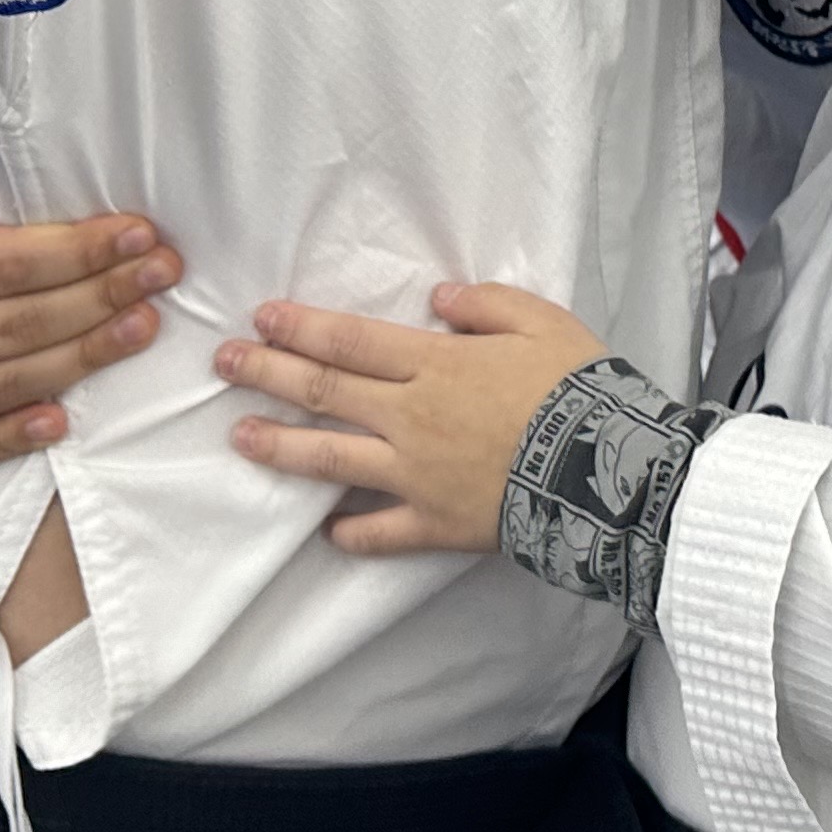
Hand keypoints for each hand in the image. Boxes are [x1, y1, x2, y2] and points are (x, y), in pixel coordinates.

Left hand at [222, 284, 609, 552]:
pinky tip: (324, 532)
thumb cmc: (578, 386)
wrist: (607, 469)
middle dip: (267, 374)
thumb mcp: (541, 320)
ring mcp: (415, 475)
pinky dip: (349, 533)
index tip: (260, 317)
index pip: (349, 341)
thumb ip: (485, 304)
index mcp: (433, 364)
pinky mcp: (434, 524)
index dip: (301, 327)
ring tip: (240, 437)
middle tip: (224, 364)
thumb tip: (436, 298)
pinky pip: (379, 533)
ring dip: (281, 447)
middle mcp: (410, 417)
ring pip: (331, 460)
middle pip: (324, 392)